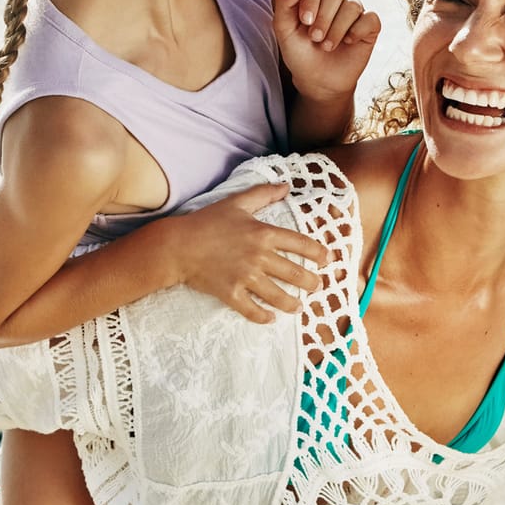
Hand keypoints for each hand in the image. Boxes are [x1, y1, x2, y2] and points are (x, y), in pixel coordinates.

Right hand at [167, 182, 330, 322]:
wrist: (177, 245)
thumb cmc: (206, 222)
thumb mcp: (236, 203)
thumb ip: (263, 194)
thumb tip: (285, 186)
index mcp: (263, 233)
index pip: (300, 244)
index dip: (318, 253)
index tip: (327, 260)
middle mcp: (259, 256)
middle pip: (295, 274)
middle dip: (311, 283)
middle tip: (316, 287)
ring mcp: (245, 277)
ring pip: (278, 296)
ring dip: (292, 304)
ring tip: (298, 307)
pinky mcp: (231, 293)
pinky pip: (253, 310)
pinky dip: (263, 317)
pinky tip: (270, 319)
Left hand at [273, 0, 380, 100]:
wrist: (317, 80)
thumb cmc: (299, 53)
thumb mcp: (284, 30)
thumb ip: (284, 4)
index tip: (304, 20)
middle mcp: (335, 0)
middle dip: (324, 17)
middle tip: (315, 38)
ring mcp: (353, 13)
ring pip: (352, 6)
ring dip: (337, 28)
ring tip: (327, 46)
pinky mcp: (369, 27)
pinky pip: (370, 18)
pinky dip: (358, 30)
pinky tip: (348, 42)